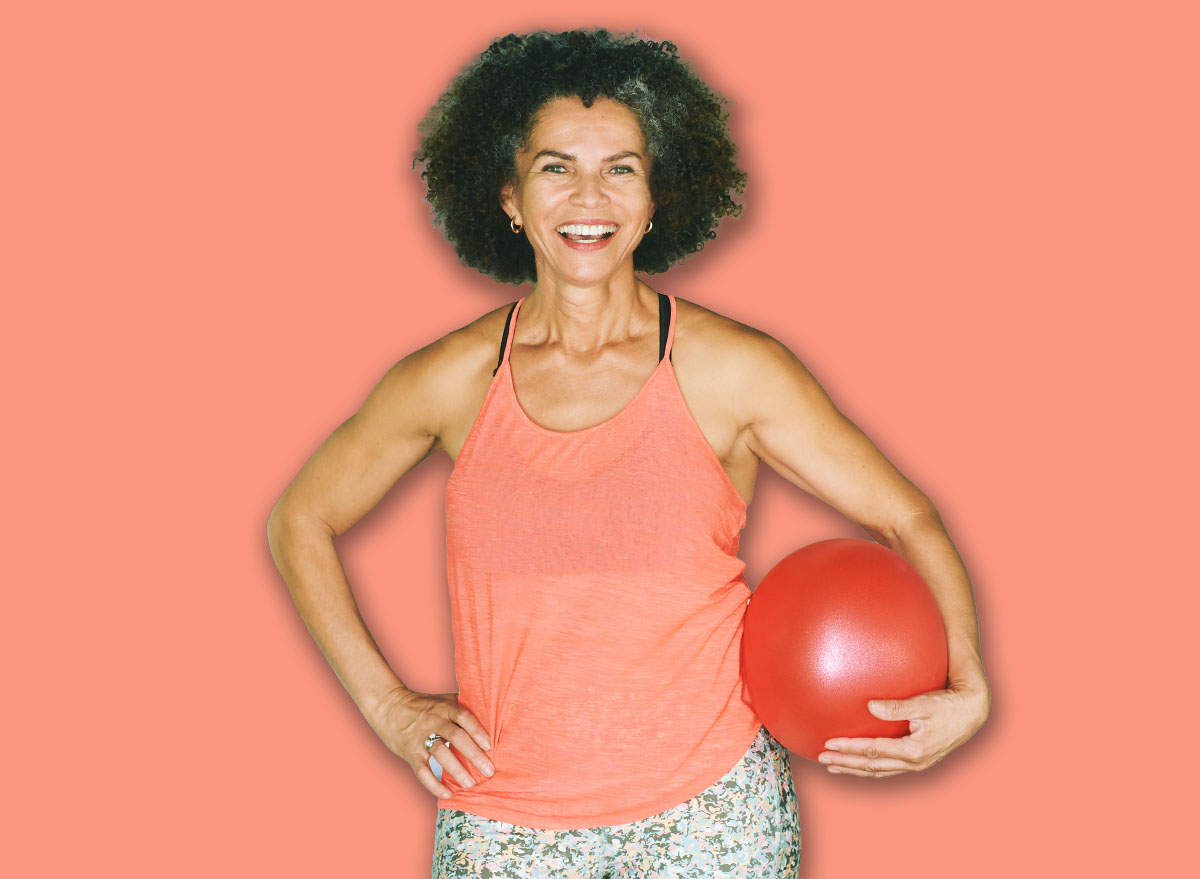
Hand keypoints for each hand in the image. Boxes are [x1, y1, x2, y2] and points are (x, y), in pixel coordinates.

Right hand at [368, 688, 494, 797]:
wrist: (389, 705)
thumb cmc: (423, 705)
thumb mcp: (443, 700)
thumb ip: (463, 707)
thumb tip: (492, 717)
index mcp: (445, 707)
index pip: (464, 717)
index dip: (477, 730)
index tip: (490, 746)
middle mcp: (434, 720)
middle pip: (456, 737)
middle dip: (474, 755)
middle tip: (489, 771)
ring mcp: (420, 736)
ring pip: (440, 754)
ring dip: (457, 771)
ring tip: (470, 785)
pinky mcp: (409, 752)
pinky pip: (422, 770)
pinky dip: (434, 784)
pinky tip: (447, 794)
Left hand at [817, 679, 989, 777]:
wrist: (972, 712)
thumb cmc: (949, 705)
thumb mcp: (924, 703)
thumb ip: (897, 707)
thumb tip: (870, 706)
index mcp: (914, 750)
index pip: (874, 751)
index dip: (850, 748)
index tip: (829, 743)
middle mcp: (914, 762)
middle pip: (872, 766)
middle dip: (846, 762)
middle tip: (822, 758)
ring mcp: (916, 764)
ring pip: (879, 771)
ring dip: (855, 768)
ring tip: (834, 766)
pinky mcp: (917, 759)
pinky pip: (888, 767)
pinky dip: (870, 766)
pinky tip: (858, 761)